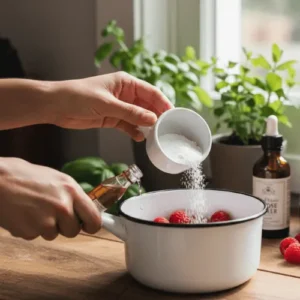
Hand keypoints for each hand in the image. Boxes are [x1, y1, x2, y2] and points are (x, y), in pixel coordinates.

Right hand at [0, 158, 100, 240]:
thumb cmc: (28, 177)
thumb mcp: (58, 180)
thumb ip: (74, 197)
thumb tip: (86, 211)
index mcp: (71, 190)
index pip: (94, 219)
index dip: (92, 225)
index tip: (88, 226)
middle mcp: (62, 206)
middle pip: (74, 231)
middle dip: (65, 226)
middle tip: (53, 213)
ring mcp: (46, 220)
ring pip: (54, 235)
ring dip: (46, 227)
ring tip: (34, 209)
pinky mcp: (29, 231)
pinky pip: (36, 236)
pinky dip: (31, 228)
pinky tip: (24, 214)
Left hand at [50, 71, 172, 140]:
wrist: (56, 106)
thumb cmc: (78, 96)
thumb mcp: (107, 105)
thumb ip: (130, 113)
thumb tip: (152, 119)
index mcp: (126, 83)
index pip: (151, 92)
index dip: (163, 103)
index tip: (173, 115)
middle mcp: (125, 94)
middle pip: (147, 105)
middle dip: (157, 116)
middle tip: (167, 128)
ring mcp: (120, 107)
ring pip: (139, 116)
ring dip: (147, 125)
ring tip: (156, 135)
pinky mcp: (113, 118)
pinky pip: (128, 125)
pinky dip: (134, 131)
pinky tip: (140, 137)